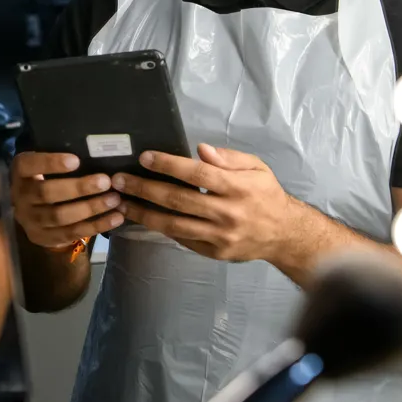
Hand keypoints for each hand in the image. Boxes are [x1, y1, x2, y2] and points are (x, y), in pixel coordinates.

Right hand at [12, 152, 124, 248]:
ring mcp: (31, 221)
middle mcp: (21, 198)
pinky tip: (115, 218)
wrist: (31, 213)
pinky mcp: (45, 238)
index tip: (76, 160)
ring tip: (114, 199)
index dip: (50, 163)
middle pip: (47, 193)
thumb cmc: (45, 179)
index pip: (29, 165)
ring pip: (60, 216)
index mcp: (20, 173)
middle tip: (105, 181)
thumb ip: (60, 161)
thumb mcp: (44, 166)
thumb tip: (96, 152)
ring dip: (90, 208)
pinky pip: (72, 233)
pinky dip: (96, 225)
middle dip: (78, 188)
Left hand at [114, 144, 299, 262]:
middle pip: (179, 200)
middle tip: (118, 181)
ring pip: (174, 225)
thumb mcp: (257, 168)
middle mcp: (227, 213)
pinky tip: (142, 217)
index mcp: (238, 187)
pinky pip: (182, 239)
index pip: (197, 173)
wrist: (283, 234)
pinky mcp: (214, 252)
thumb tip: (200, 149)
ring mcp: (219, 236)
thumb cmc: (266, 195)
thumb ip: (229, 158)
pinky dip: (160, 228)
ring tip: (121, 203)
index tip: (145, 157)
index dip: (169, 165)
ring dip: (143, 213)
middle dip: (145, 189)